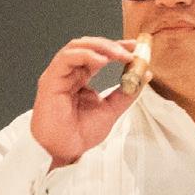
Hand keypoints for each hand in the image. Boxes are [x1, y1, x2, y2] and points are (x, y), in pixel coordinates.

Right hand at [29, 37, 144, 167]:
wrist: (64, 150)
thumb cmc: (80, 133)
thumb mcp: (111, 109)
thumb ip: (126, 93)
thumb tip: (145, 74)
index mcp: (80, 78)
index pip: (98, 54)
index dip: (117, 48)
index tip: (137, 47)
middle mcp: (69, 73)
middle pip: (88, 46)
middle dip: (111, 45)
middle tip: (131, 50)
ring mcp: (58, 75)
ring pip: (76, 47)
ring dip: (100, 47)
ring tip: (120, 54)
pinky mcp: (50, 80)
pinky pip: (65, 59)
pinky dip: (85, 55)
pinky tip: (102, 60)